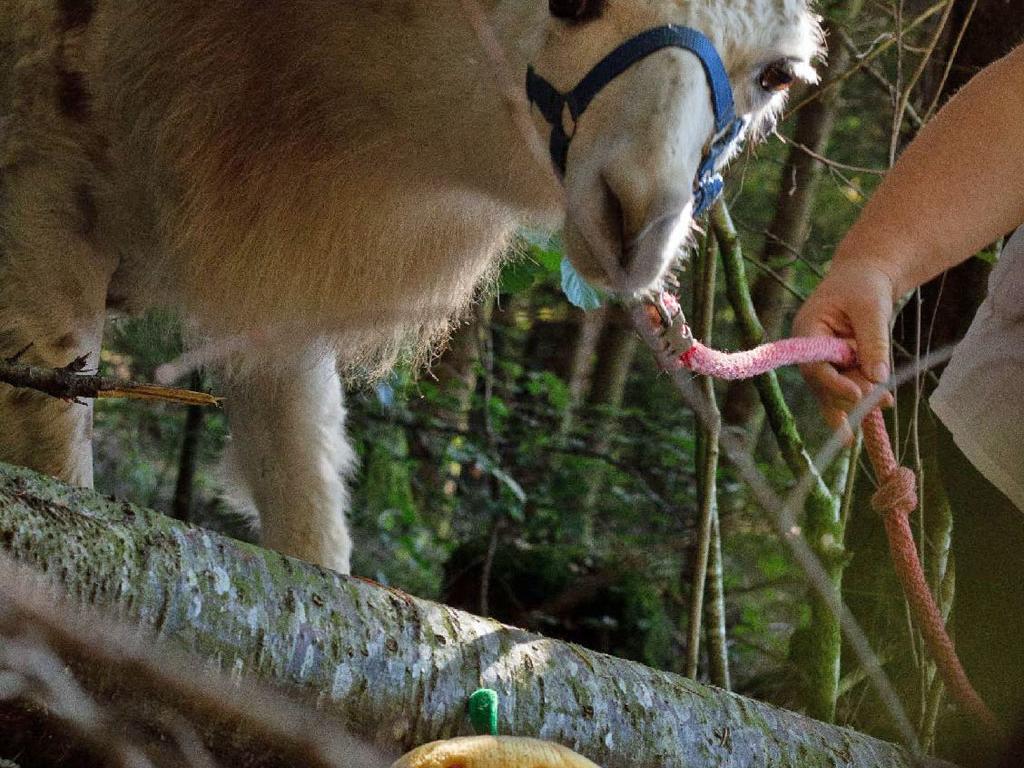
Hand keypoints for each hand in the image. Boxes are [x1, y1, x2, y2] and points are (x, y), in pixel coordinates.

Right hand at [793, 259, 896, 443]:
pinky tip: (875, 412)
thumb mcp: (871, 308)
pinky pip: (844, 386)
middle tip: (882, 400)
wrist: (865, 275)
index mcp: (808, 330)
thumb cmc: (864, 284)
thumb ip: (873, 341)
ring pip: (833, 390)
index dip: (833, 383)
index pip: (813, 365)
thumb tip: (879, 378)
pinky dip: (860, 398)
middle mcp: (809, 350)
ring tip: (885, 404)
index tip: (858, 394)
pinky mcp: (836, 365)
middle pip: (822, 383)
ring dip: (857, 400)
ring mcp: (822, 359)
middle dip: (849, 395)